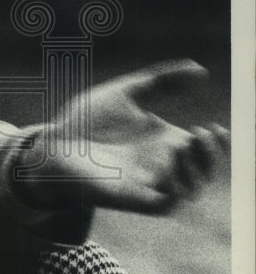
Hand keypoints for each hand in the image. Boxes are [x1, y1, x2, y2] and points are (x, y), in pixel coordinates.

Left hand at [15, 59, 229, 213]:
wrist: (54, 141)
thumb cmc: (86, 120)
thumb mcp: (127, 92)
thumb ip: (162, 80)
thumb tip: (201, 70)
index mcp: (162, 141)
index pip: (204, 149)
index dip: (219, 144)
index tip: (216, 128)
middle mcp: (160, 164)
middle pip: (203, 171)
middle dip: (211, 155)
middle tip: (199, 133)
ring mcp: (148, 183)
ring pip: (190, 190)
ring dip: (196, 170)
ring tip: (183, 146)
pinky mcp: (133, 197)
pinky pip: (166, 204)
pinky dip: (178, 190)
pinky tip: (170, 166)